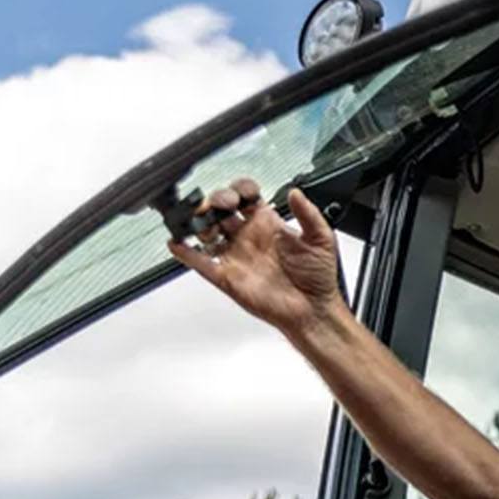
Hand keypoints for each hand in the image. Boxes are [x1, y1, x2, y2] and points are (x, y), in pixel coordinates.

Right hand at [168, 179, 341, 337]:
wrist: (313, 309)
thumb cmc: (319, 277)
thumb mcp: (321, 238)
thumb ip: (308, 213)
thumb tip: (295, 192)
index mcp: (268, 225)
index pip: (246, 198)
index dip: (241, 189)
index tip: (244, 193)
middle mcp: (249, 237)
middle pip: (222, 210)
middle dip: (217, 200)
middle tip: (224, 204)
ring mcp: (236, 256)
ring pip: (208, 232)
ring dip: (201, 223)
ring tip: (206, 222)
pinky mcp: (227, 277)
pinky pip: (201, 262)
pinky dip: (186, 253)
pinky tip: (177, 243)